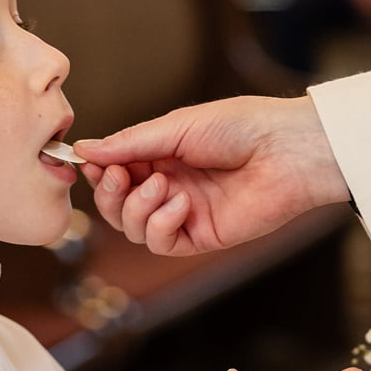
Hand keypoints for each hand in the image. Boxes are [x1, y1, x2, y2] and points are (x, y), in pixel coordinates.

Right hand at [73, 96, 349, 255]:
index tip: (89, 163)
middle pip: (117, 206)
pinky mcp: (203, 235)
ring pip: (134, 229)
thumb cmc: (241, 127)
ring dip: (135, 209)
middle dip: (108, 193)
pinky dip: (161, 225)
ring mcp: (185, 213)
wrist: (286, 149)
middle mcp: (170, 186)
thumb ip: (130, 143)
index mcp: (163, 155)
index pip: (115, 171)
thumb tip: (84, 148)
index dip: (99, 171)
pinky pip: (162, 243)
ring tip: (159, 185)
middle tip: (117, 177)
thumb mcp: (177, 127)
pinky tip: (179, 203)